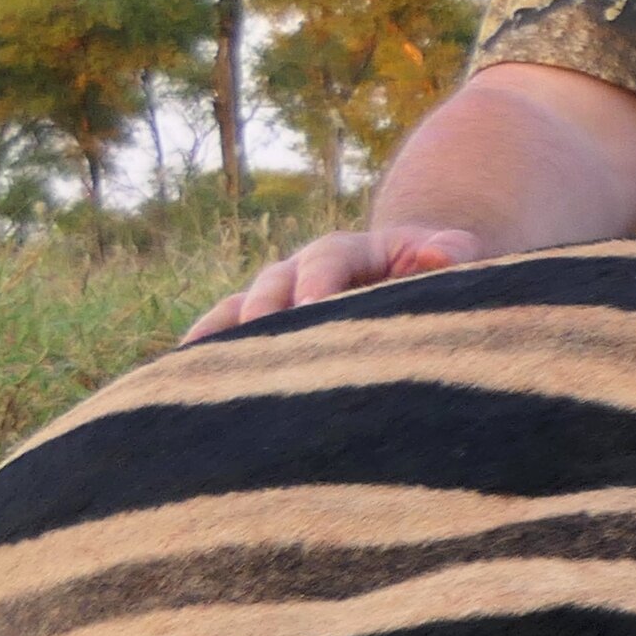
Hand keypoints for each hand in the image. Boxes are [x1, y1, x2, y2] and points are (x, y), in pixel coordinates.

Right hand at [185, 223, 486, 340]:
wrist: (409, 278)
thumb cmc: (436, 275)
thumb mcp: (454, 257)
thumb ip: (451, 252)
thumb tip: (442, 253)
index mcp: (348, 251)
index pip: (326, 260)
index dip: (318, 282)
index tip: (314, 308)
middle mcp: (301, 271)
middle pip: (272, 285)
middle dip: (265, 314)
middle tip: (260, 348)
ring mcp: (276, 300)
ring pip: (236, 312)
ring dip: (219, 337)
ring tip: (197, 367)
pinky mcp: (261, 331)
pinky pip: (223, 339)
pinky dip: (203, 358)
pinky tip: (181, 384)